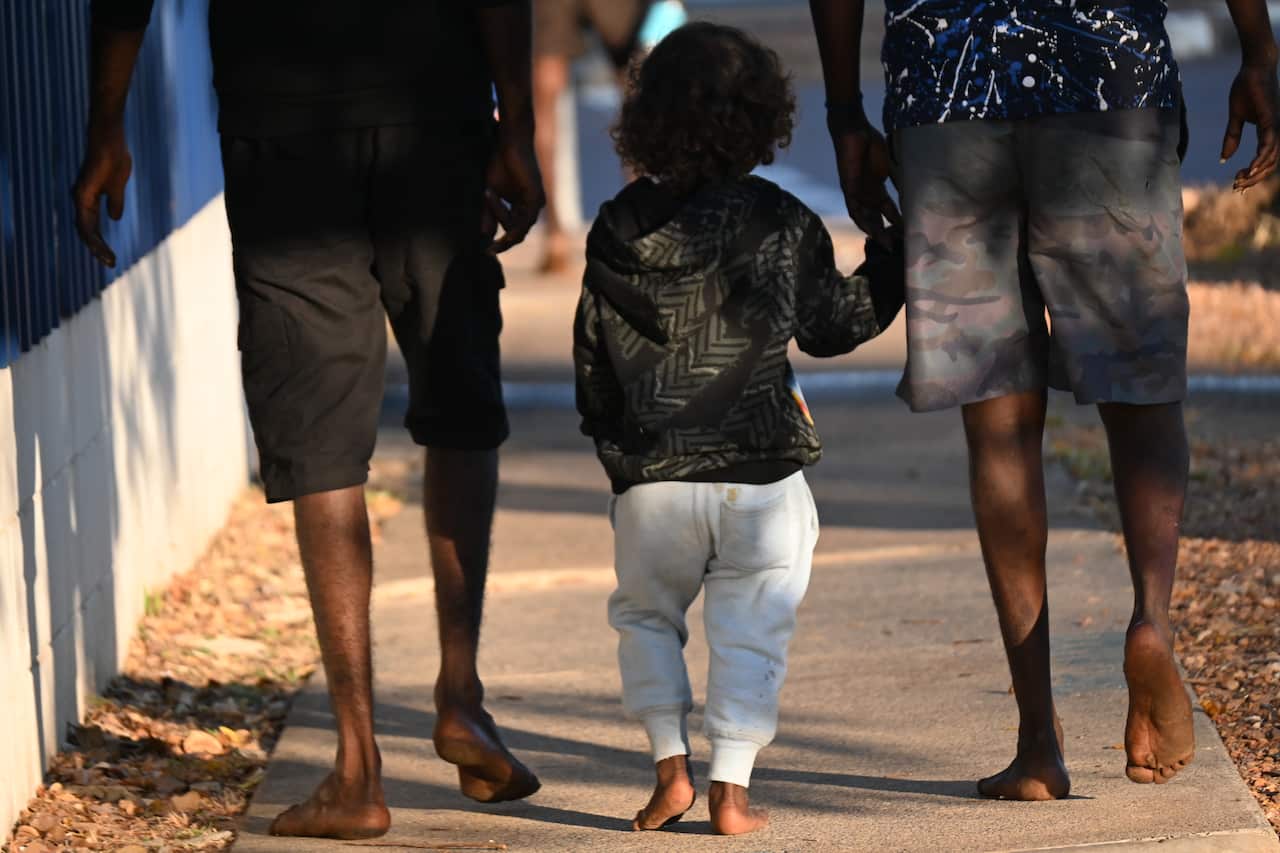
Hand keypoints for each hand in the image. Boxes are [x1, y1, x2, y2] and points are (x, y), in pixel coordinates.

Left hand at [73, 122, 131, 266]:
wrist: (109, 141)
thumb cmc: (113, 158)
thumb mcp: (117, 186)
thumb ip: (114, 202)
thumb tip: (114, 218)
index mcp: (88, 198)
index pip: (91, 226)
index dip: (100, 242)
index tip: (111, 256)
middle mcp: (81, 199)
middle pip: (87, 231)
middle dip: (98, 249)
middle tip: (110, 263)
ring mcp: (80, 197)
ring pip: (85, 229)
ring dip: (96, 246)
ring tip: (108, 260)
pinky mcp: (83, 194)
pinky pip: (85, 220)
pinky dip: (91, 235)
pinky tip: (99, 246)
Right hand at [482, 126, 544, 253]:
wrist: (510, 142)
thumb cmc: (500, 163)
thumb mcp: (491, 193)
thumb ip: (489, 215)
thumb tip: (485, 236)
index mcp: (523, 206)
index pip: (514, 230)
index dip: (502, 242)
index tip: (488, 251)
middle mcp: (532, 207)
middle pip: (518, 232)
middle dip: (503, 240)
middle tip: (489, 250)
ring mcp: (537, 202)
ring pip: (520, 226)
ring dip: (500, 218)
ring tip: (490, 213)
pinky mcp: (536, 196)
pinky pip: (526, 218)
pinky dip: (511, 221)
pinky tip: (504, 230)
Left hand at [828, 107, 900, 248]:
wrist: (855, 131)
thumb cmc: (872, 144)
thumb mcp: (890, 165)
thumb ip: (899, 180)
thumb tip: (912, 193)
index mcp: (877, 190)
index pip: (889, 211)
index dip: (897, 222)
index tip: (908, 233)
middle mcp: (867, 195)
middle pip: (877, 219)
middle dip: (887, 233)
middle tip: (898, 246)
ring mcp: (857, 194)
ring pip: (866, 219)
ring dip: (875, 232)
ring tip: (886, 244)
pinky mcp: (849, 190)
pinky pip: (854, 210)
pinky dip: (862, 220)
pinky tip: (870, 231)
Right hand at [1221, 62, 1279, 190]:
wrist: (1254, 67)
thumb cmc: (1247, 88)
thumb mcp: (1236, 117)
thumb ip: (1231, 138)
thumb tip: (1224, 158)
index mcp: (1268, 132)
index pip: (1264, 160)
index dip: (1252, 174)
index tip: (1236, 182)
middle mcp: (1276, 132)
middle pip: (1270, 164)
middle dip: (1254, 179)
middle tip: (1236, 186)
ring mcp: (1276, 126)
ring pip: (1272, 158)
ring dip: (1257, 173)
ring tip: (1240, 180)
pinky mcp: (1272, 120)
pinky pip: (1269, 145)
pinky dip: (1261, 158)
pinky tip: (1251, 167)